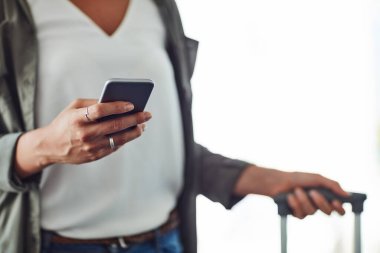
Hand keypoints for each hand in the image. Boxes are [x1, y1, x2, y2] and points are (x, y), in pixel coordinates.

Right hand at [15, 99, 151, 177]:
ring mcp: (90, 147)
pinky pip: (115, 146)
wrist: (51, 146)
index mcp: (77, 119)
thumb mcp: (73, 107)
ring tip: (143, 125)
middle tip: (147, 114)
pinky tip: (133, 132)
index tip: (131, 103)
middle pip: (115, 125)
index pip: (100, 111)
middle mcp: (84, 134)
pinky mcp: (95, 156)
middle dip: (135, 119)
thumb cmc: (65, 122)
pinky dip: (126, 139)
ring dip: (135, 131)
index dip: (117, 107)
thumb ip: (93, 103)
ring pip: (119, 138)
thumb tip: (117, 101)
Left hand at [234, 165, 349, 218]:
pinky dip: (295, 204)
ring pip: (312, 212)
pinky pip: (301, 214)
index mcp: (325, 196)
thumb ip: (333, 185)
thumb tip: (348, 195)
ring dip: (304, 200)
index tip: (335, 202)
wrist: (279, 181)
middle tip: (312, 192)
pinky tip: (290, 197)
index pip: (338, 208)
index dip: (340, 208)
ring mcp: (308, 209)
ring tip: (296, 190)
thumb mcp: (317, 178)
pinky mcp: (297, 213)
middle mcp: (318, 204)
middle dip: (320, 201)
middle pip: (328, 211)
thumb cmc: (298, 178)